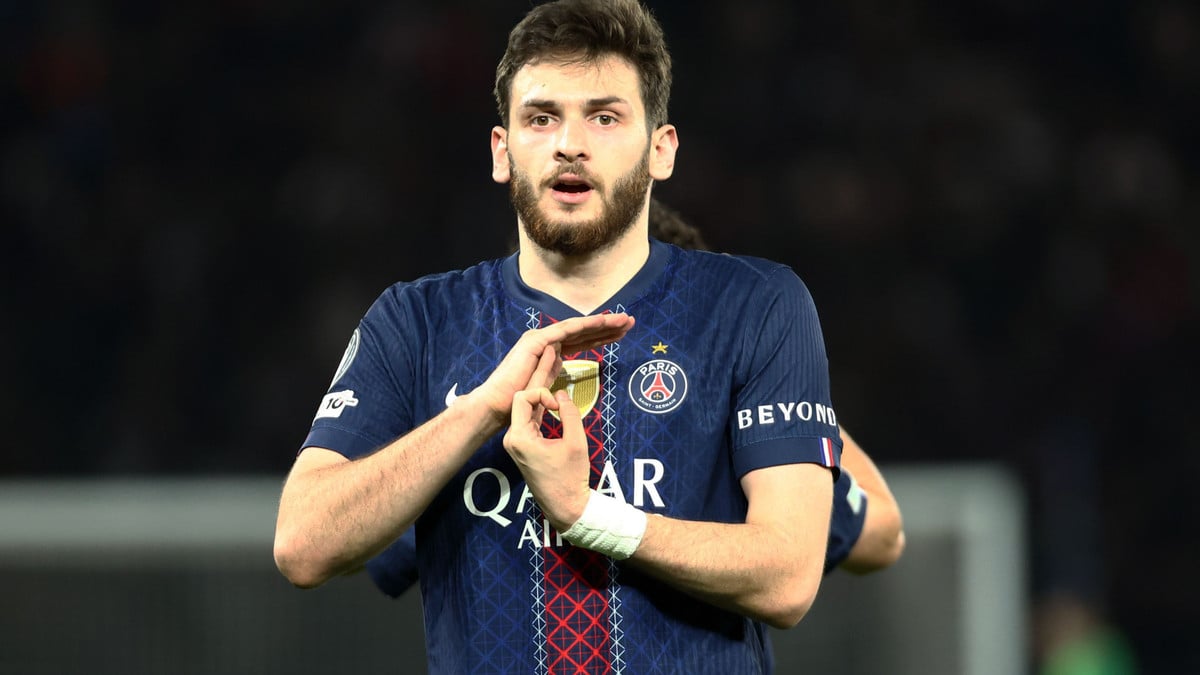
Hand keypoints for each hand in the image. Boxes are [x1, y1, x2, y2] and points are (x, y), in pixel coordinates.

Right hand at [472, 313, 633, 426]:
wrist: (498, 406)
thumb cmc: (519, 402)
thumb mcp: (544, 387)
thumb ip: (553, 374)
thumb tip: (562, 369)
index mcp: (552, 352)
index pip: (583, 342)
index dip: (603, 337)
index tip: (623, 334)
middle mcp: (547, 341)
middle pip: (584, 332)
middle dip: (608, 326)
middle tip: (630, 321)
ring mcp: (541, 339)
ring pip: (578, 328)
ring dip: (602, 322)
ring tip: (623, 319)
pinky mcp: (536, 341)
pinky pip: (565, 330)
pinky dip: (584, 324)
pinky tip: (601, 321)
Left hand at [503, 388, 590, 531]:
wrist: (565, 506)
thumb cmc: (570, 477)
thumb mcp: (576, 442)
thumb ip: (569, 413)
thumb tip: (561, 394)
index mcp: (519, 438)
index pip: (522, 397)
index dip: (541, 394)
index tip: (558, 407)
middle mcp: (511, 440)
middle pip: (521, 403)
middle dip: (540, 397)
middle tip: (560, 402)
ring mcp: (514, 446)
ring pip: (524, 413)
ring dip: (541, 406)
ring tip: (558, 405)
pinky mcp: (521, 449)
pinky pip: (527, 424)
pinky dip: (540, 416)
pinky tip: (553, 413)